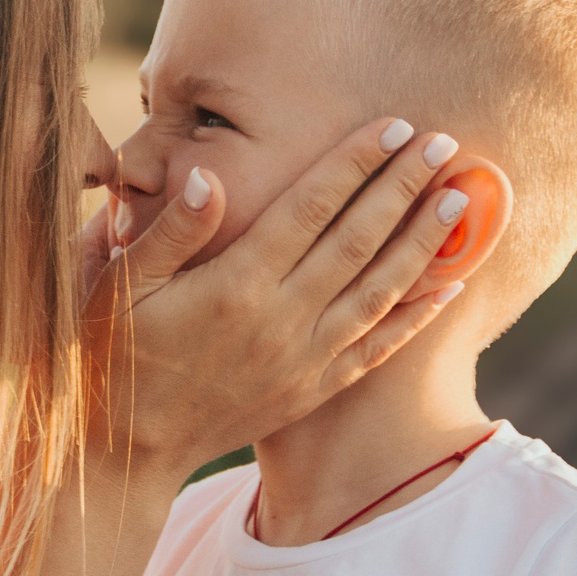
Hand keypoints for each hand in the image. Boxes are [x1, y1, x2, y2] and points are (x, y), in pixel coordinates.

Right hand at [86, 117, 461, 476]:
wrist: (129, 449)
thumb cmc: (115, 356)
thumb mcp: (119, 286)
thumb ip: (170, 231)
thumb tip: (211, 178)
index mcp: (235, 285)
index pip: (310, 208)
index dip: (355, 163)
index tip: (395, 125)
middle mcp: (280, 320)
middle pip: (358, 241)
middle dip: (405, 187)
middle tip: (446, 142)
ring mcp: (302, 359)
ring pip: (380, 291)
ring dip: (424, 243)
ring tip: (461, 200)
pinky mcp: (312, 389)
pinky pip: (377, 348)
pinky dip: (418, 316)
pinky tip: (450, 285)